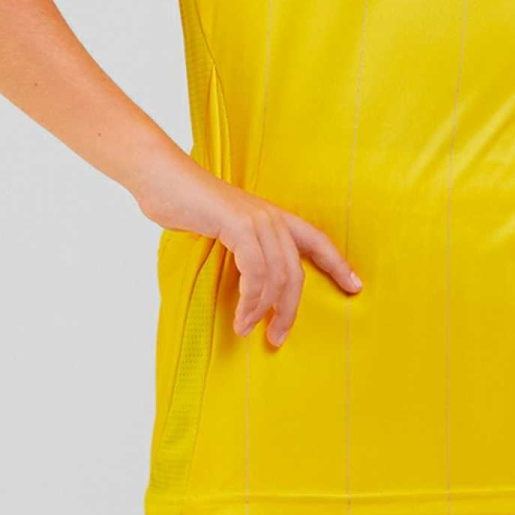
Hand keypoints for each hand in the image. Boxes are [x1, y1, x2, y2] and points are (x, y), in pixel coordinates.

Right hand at [139, 157, 360, 348]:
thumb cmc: (182, 204)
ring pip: (277, 276)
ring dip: (263, 311)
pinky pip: (255, 272)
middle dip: (289, 311)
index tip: (355, 287)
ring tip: (248, 330)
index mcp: (270, 217)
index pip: (315, 241)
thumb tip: (245, 284)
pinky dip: (250, 300)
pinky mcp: (239, 225)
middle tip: (277, 338)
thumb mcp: (218, 229)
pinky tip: (240, 316)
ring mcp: (256, 219)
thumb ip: (238, 249)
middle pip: (295, 272)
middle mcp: (270, 217)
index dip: (338, 264)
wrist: (158, 176)